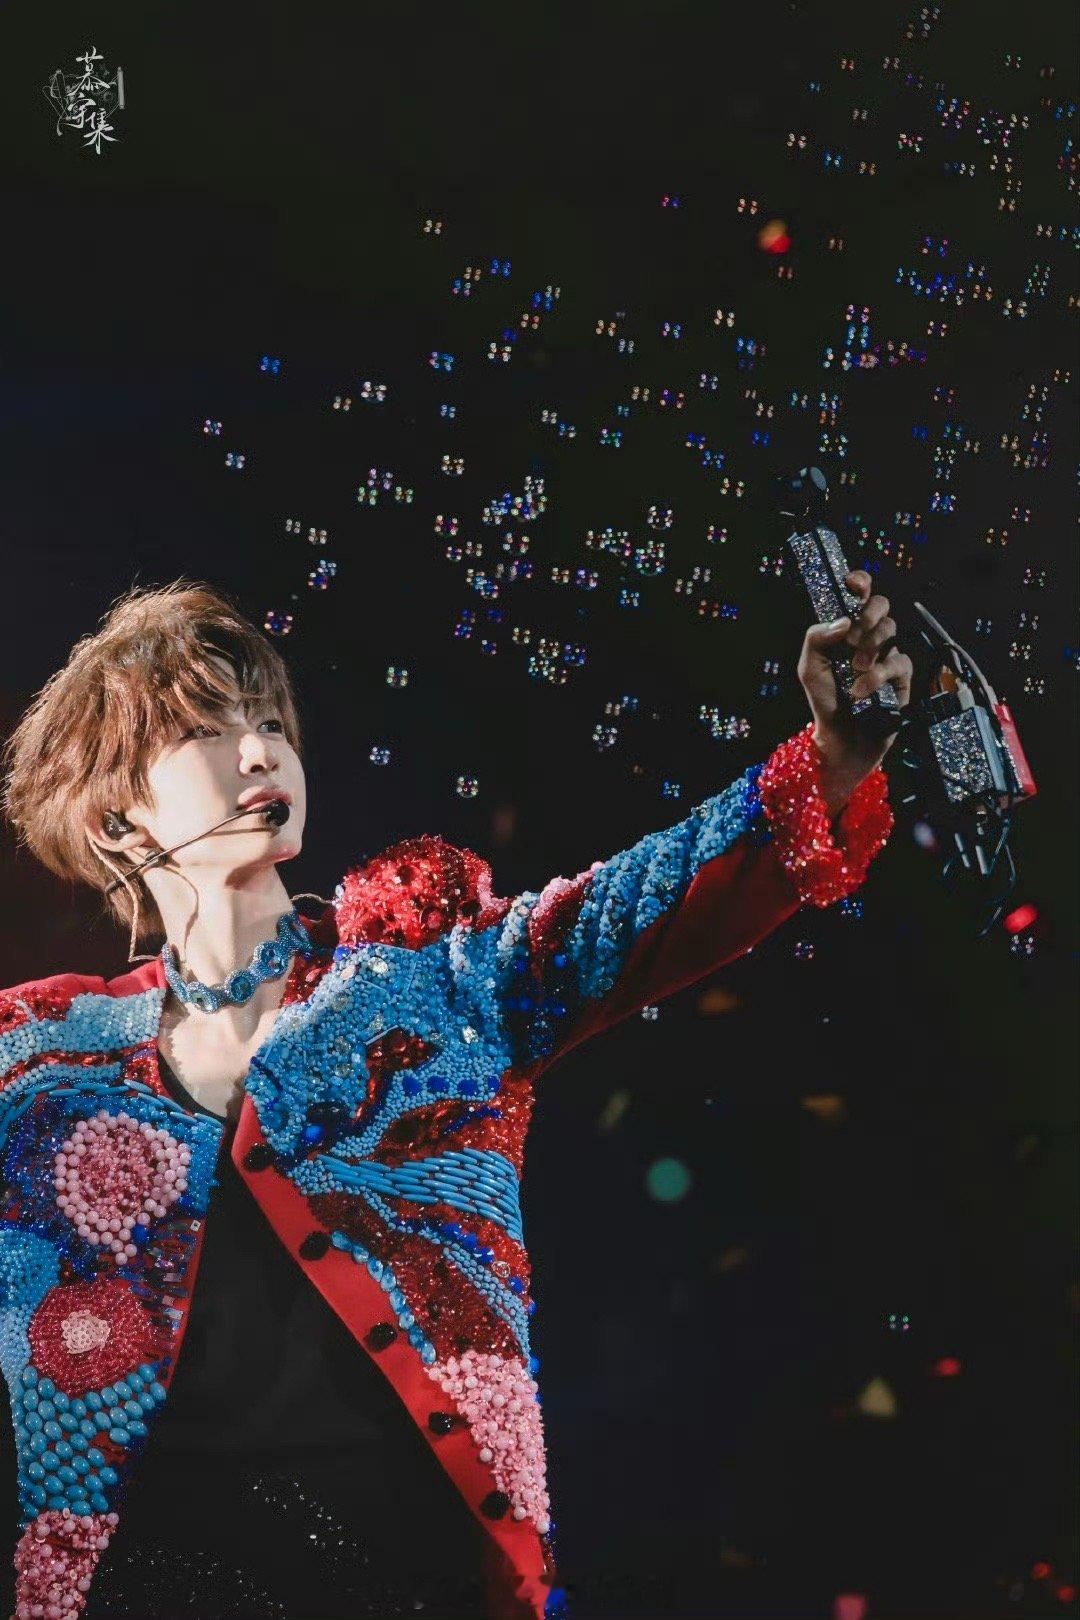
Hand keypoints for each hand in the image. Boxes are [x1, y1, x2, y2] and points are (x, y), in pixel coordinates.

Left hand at [797, 569, 912, 817]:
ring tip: (854, 669)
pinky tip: (861, 689)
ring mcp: (888, 655)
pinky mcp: (902, 677)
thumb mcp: (809, 668)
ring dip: (869, 647)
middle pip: (881, 605)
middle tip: (852, 637)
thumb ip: (817, 638)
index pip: (858, 596)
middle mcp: (869, 638)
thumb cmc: (825, 702)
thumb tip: (843, 621)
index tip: (853, 584)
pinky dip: (878, 675)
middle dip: (868, 614)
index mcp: (847, 630)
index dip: (860, 583)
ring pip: (891, 630)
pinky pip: (899, 662)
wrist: (840, 738)